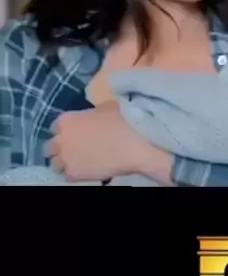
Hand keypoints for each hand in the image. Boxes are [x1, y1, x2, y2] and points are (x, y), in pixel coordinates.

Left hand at [45, 101, 172, 182]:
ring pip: (54, 163)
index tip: (73, 134)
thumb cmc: (118, 125)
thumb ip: (97, 105)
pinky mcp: (72, 174)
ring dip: (63, 162)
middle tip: (72, 149)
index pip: (55, 127)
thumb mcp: (108, 107)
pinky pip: (65, 175)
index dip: (64, 131)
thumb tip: (99, 100)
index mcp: (65, 121)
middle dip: (59, 148)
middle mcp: (59, 140)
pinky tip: (83, 170)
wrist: (129, 149)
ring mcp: (64, 158)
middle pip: (50, 147)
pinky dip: (73, 173)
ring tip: (75, 162)